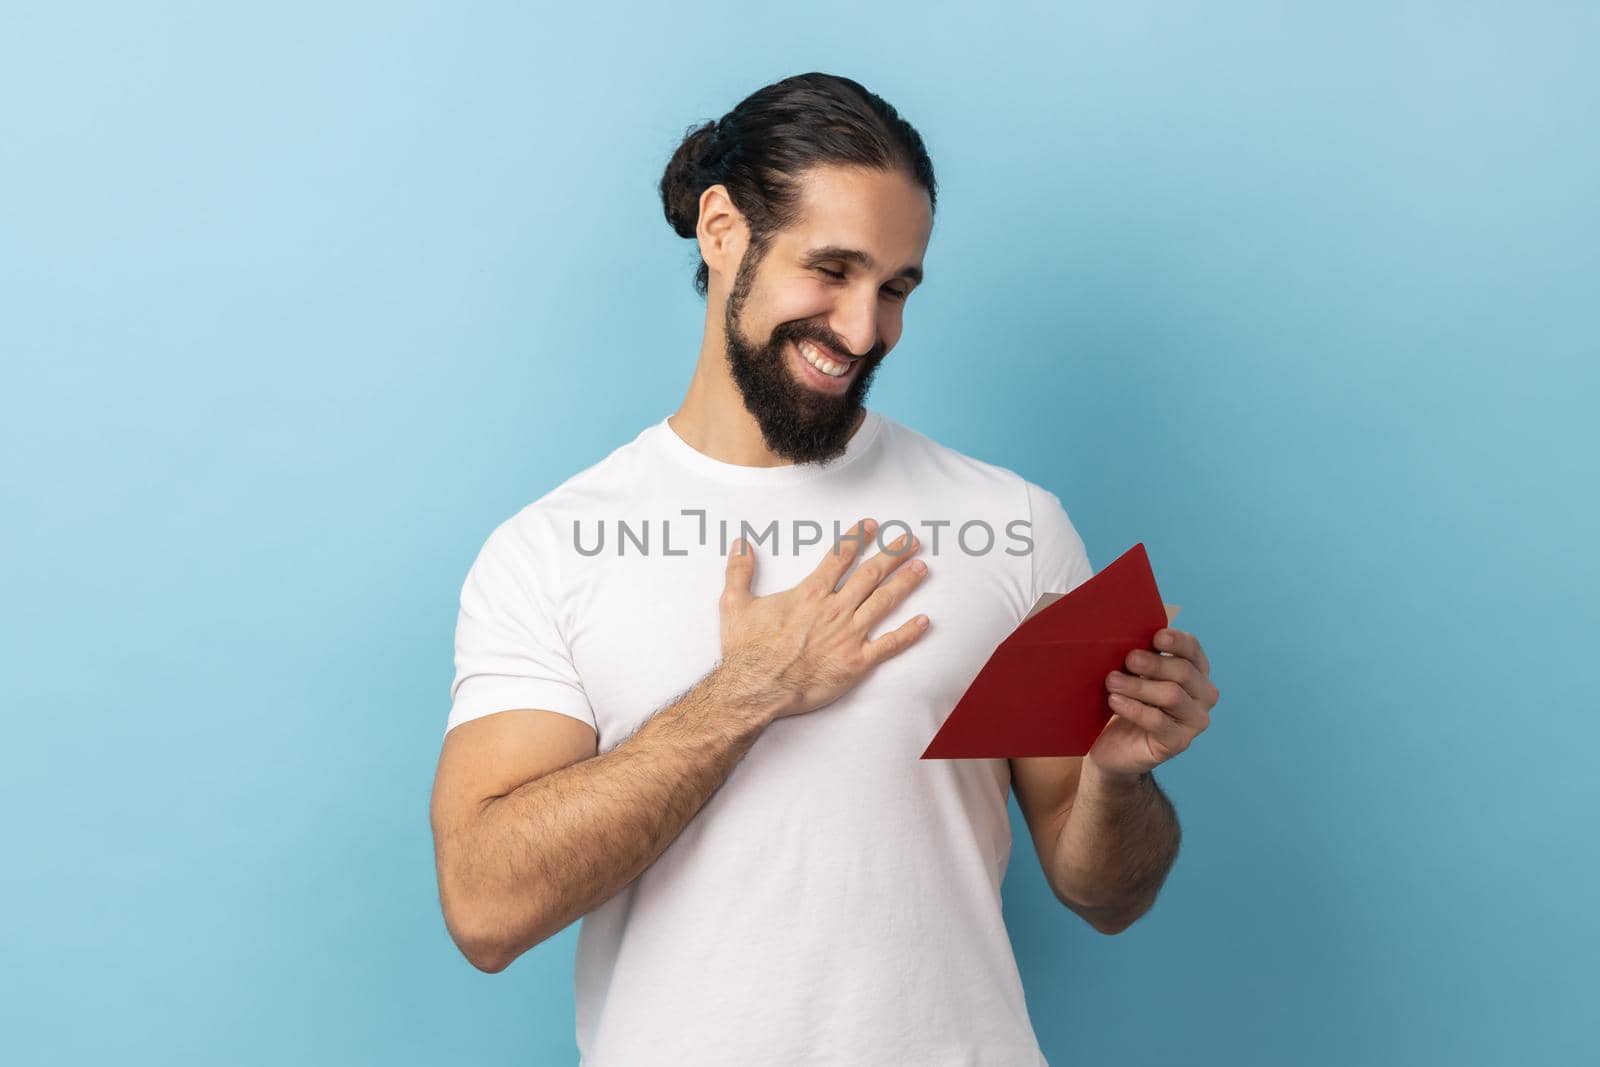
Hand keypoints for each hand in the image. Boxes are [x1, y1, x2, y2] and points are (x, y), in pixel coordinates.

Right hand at [718, 517, 930, 721]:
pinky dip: (909, 633)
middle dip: (893, 554)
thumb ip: (739, 571)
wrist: (757, 689)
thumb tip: (740, 544)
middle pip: (871, 574)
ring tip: (921, 567)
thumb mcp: (735, 604)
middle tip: (910, 540)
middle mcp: (835, 609)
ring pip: (885, 602)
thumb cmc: (747, 650)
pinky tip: (924, 622)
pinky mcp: (856, 662)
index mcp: (811, 593)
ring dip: (905, 582)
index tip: (872, 525)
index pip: (840, 556)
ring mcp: (849, 635)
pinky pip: (889, 645)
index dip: (858, 538)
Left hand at [1088, 624, 1218, 778]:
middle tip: (1128, 659)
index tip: (1156, 637)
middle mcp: (1203, 696)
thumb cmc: (1126, 701)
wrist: (1113, 745)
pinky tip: (1115, 701)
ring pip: (1172, 695)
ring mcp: (1194, 721)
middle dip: (1154, 663)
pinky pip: (1158, 721)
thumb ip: (1140, 656)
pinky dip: (1134, 708)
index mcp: (1195, 672)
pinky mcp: (1178, 743)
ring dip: (1139, 686)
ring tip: (1112, 681)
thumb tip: (1128, 635)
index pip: (1192, 650)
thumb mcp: (1133, 674)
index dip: (1177, 641)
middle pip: (1184, 672)